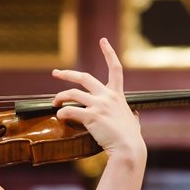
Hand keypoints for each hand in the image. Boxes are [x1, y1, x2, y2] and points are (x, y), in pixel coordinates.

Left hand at [50, 37, 143, 159]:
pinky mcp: (91, 116)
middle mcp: (108, 96)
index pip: (115, 68)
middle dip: (67, 74)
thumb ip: (132, 116)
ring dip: (60, 96)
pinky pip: (70, 111)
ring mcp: (99, 105)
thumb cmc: (131, 138)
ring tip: (54, 102)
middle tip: (55, 73)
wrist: (128, 148)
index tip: (103, 41)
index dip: (109, 52)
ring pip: (72, 93)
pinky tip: (59, 116)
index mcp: (117, 95)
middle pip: (84, 77)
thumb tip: (135, 117)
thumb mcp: (134, 121)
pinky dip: (62, 112)